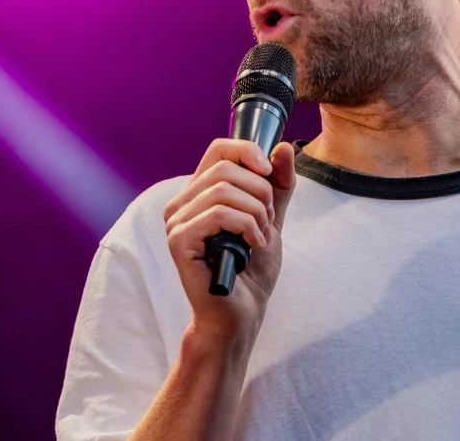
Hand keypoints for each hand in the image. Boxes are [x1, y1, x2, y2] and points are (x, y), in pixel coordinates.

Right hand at [163, 139, 296, 342]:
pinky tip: (252, 246)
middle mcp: (182, 204)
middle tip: (268, 221)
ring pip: (224, 190)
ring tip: (262, 236)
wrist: (243, 313)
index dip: (248, 152)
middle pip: (226, 168)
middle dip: (261, 192)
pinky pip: (219, 214)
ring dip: (256, 212)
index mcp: (199, 193)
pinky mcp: (179, 241)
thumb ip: (279, 185)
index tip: (269, 172)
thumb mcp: (272, 218)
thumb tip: (283, 147)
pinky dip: (246, 226)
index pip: (219, 149)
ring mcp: (176, 222)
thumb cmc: (252, 269)